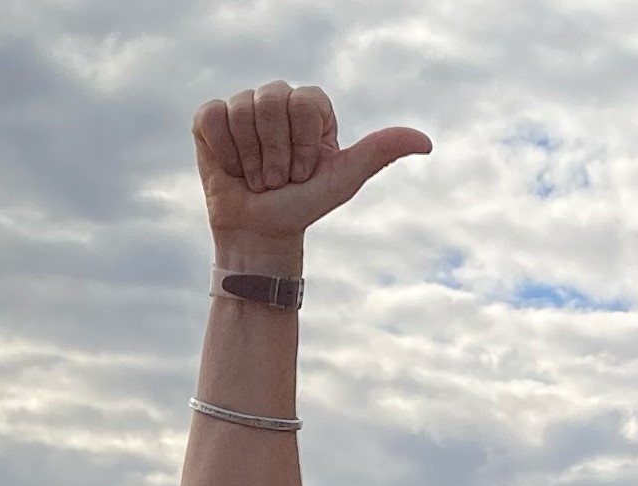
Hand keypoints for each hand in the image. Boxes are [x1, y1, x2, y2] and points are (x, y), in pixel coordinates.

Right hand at [193, 82, 429, 256]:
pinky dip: (225, 152)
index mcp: (310, 107)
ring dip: (251, 159)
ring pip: (242, 111)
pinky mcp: (210, 118)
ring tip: (258, 178)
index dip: (304, 144)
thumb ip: (381, 153)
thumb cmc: (305, 206)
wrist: (262, 235)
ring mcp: (242, 106)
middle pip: (271, 102)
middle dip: (277, 154)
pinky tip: (233, 169)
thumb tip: (426, 142)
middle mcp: (277, 99)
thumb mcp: (345, 180)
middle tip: (280, 180)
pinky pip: (214, 118)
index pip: (305, 103)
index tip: (305, 173)